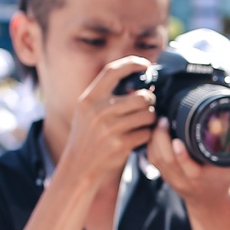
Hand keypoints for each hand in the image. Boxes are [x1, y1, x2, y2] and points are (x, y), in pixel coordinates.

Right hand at [58, 56, 156, 183]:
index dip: (132, 63)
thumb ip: (106, 97)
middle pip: (141, 97)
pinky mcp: (121, 144)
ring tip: (142, 124)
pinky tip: (138, 138)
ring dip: (150, 120)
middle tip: (149, 106)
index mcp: (89, 98)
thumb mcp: (87, 111)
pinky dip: (147, 136)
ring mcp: (110, 127)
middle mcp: (98, 110)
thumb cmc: (88, 137)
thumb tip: (139, 84)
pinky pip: (147, 133)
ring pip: (148, 116)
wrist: (79, 166)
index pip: (112, 71)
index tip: (146, 64)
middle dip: (150, 102)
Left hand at [147, 118, 229, 210]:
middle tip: (164, 120)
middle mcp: (183, 180)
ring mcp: (171, 178)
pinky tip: (155, 131)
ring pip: (156, 158)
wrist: (208, 202)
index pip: (189, 170)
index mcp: (200, 179)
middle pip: (166, 160)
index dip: (182, 156)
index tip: (177, 140)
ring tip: (160, 122)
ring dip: (154, 139)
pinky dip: (150, 144)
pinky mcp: (163, 175)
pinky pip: (151, 158)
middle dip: (161, 138)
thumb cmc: (222, 180)